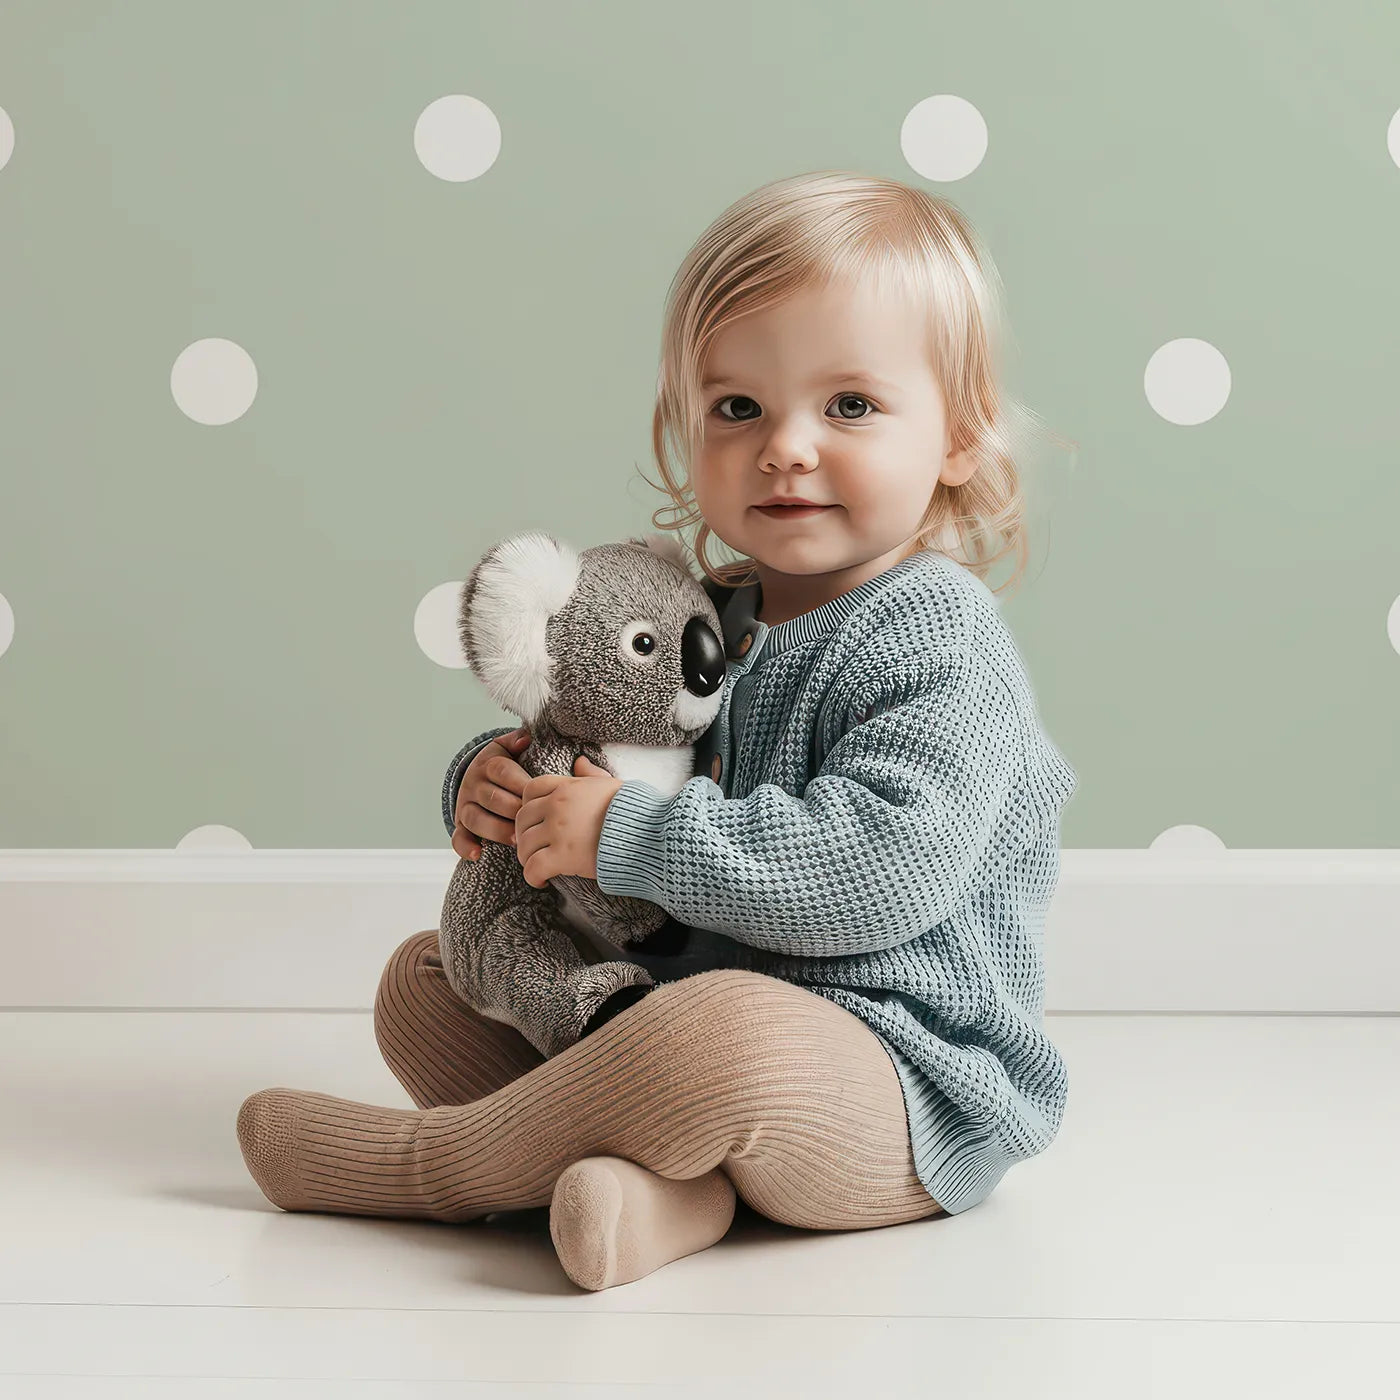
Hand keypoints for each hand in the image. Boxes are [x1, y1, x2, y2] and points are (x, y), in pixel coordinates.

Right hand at [452, 727, 530, 861]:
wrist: (479, 777)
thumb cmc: (505, 766)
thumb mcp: (509, 748)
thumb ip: (517, 741)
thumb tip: (525, 737)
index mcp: (489, 764)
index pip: (503, 772)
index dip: (521, 784)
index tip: (539, 796)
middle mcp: (474, 784)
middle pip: (491, 798)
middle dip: (513, 810)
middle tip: (533, 821)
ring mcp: (466, 806)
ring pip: (475, 818)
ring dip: (495, 830)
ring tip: (515, 839)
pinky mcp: (461, 825)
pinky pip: (458, 837)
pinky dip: (465, 847)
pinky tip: (478, 854)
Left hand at [514, 754, 623, 887]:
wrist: (647, 832)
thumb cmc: (633, 810)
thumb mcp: (610, 783)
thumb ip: (590, 774)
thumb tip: (580, 762)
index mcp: (568, 786)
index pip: (531, 789)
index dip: (527, 805)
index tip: (536, 819)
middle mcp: (557, 805)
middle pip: (523, 818)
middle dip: (524, 834)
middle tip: (534, 847)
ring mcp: (558, 830)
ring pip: (524, 845)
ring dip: (526, 858)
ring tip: (538, 866)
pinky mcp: (562, 856)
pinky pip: (533, 868)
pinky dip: (533, 877)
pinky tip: (543, 881)